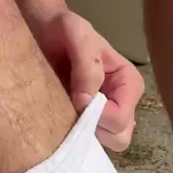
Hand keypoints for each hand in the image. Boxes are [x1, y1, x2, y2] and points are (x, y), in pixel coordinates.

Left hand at [33, 10, 144, 151]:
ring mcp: (109, 117)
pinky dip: (76, 136)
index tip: (77, 99)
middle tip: (74, 109)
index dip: (98, 115)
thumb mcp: (77, 35)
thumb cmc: (63, 29)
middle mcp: (125, 104)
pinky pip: (89, 143)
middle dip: (96, 129)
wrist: (43, 31)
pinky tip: (64, 117)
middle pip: (120, 138)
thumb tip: (86, 103)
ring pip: (106, 144)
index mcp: (129, 84)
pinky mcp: (92, 124)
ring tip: (68, 110)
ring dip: (85, 133)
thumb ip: (87, 67)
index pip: (121, 119)